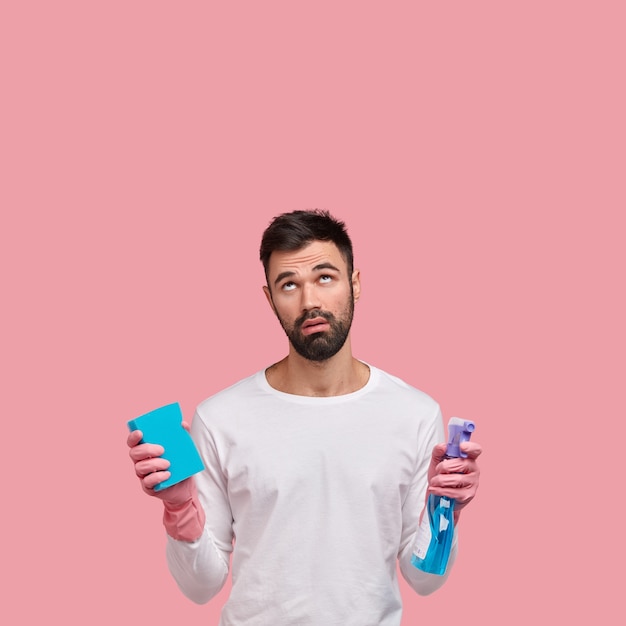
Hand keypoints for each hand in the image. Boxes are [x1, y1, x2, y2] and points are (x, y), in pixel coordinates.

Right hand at [127, 424, 205, 540]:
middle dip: (146, 450)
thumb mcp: (183, 449)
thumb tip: (182, 424)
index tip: (140, 433)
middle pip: (134, 453)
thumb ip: (182, 436)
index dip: (133, 437)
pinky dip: (157, 477)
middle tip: (162, 450)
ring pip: (139, 467)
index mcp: (146, 451)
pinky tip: (167, 474)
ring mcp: (144, 475)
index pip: (133, 442)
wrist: (186, 486)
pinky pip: (147, 482)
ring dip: (154, 464)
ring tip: (168, 463)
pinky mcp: (149, 487)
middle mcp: (141, 462)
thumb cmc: (180, 465)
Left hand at [427, 441, 481, 514]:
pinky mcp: (468, 495)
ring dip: (440, 480)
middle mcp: (474, 469)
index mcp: (468, 458)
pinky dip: (440, 490)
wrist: (437, 492)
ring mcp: (473, 483)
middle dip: (444, 467)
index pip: (475, 450)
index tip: (461, 447)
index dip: (470, 447)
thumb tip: (443, 446)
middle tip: (438, 470)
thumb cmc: (440, 474)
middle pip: (462, 464)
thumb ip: (438, 451)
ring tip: (434, 481)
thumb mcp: (436, 460)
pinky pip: (453, 492)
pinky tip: (435, 489)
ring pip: (456, 479)